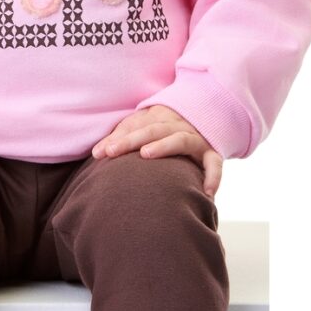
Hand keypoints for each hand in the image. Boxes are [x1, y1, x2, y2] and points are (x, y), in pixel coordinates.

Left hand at [92, 105, 222, 197]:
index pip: (136, 125)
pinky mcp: (211, 153)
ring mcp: (196, 138)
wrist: (203, 118)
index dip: (119, 138)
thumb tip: (96, 153)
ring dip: (164, 146)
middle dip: (133, 140)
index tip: (103, 152)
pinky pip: (215, 164)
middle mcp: (178, 125)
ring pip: (180, 139)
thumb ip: (119, 139)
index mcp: (159, 117)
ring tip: (146, 155)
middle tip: (114, 151)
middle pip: (154, 129)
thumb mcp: (141, 128)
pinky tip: (207, 193)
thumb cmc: (162, 130)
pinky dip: (213, 176)